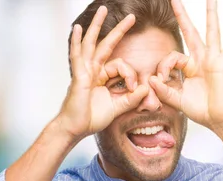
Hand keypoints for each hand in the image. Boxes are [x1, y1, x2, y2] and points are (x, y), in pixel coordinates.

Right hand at [58, 6, 150, 138]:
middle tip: (132, 16)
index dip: (131, 75)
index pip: (121, 65)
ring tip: (102, 10)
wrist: (76, 128)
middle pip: (106, 44)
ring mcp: (84, 71)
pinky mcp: (78, 76)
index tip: (135, 89)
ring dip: (97, 25)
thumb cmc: (92, 118)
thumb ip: (132, 99)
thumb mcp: (118, 107)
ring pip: (92, 43)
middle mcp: (93, 70)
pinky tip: (79, 29)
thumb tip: (147, 89)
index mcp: (102, 76)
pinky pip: (77, 56)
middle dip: (118, 30)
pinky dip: (77, 41)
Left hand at [148, 0, 222, 131]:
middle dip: (182, 15)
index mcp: (190, 68)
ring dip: (210, 14)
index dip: (164, 67)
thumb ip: (164, 90)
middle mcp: (202, 60)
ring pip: (211, 32)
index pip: (172, 57)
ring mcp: (213, 60)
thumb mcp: (177, 100)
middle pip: (191, 32)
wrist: (220, 120)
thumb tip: (151, 79)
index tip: (160, 79)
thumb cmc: (203, 111)